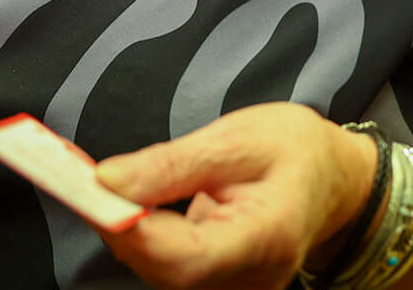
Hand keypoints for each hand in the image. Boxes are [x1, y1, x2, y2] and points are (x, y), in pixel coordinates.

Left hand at [89, 103, 375, 289]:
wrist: (334, 180)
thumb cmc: (294, 150)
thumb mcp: (239, 138)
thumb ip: (172, 163)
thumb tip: (107, 182)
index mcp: (267, 238)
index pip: (187, 258)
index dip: (132, 231)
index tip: (91, 189)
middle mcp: (252, 280)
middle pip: (165, 271)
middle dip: (118, 225)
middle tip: (78, 176)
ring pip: (160, 273)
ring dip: (125, 231)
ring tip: (101, 185)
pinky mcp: (222, 288)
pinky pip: (169, 270)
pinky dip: (142, 238)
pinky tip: (131, 206)